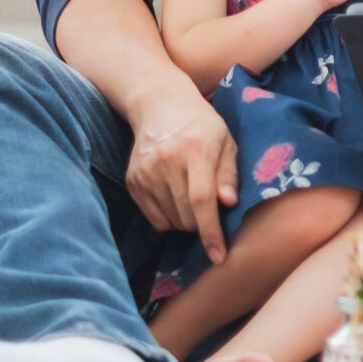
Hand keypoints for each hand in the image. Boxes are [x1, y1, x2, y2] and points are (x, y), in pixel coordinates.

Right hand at [123, 76, 239, 259]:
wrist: (160, 105)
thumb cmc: (202, 126)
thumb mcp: (226, 142)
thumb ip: (229, 174)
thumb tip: (228, 204)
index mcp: (195, 150)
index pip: (201, 200)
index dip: (210, 232)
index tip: (219, 256)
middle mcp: (166, 162)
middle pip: (185, 216)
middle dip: (202, 226)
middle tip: (210, 213)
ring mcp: (145, 173)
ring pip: (170, 221)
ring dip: (186, 223)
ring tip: (192, 200)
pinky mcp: (133, 181)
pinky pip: (154, 218)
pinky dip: (168, 219)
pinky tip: (175, 198)